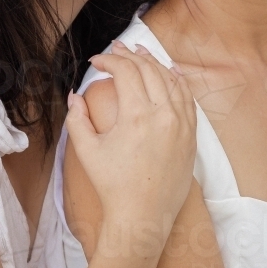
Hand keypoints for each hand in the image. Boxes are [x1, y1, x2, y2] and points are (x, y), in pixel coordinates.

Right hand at [64, 42, 196, 234]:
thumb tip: (74, 95)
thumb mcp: (87, 151)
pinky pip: (187, 98)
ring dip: (153, 62)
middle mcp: (163, 115)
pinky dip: (177, 80)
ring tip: (139, 51)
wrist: (142, 218)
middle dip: (129, 55)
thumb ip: (77, 118)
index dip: (109, 60)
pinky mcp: (191, 135)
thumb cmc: (112, 186)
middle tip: (115, 49)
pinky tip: (170, 70)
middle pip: (148, 70)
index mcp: (137, 116)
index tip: (96, 61)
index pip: (126, 71)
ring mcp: (181, 124)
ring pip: (170, 79)